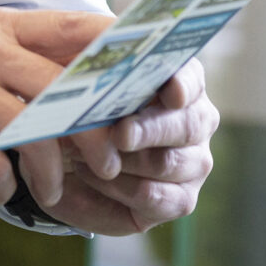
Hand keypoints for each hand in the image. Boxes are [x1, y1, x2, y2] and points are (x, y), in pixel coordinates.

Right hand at [0, 7, 115, 200]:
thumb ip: (4, 51)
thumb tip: (62, 79)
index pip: (70, 28)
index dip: (115, 52)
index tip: (148, 78)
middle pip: (63, 89)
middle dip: (97, 132)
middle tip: (113, 163)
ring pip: (31, 131)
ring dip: (51, 170)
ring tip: (52, 191)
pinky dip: (3, 184)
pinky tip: (1, 191)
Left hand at [8, 60, 219, 234]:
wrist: (68, 156)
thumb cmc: (82, 109)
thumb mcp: (84, 86)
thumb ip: (97, 74)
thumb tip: (96, 66)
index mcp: (180, 81)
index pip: (190, 77)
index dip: (181, 84)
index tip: (170, 92)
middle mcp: (197, 121)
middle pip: (187, 125)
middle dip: (151, 129)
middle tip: (121, 134)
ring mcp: (194, 162)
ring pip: (169, 163)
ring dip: (124, 162)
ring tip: (83, 156)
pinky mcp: (181, 199)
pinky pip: (156, 197)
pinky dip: (119, 188)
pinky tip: (90, 175)